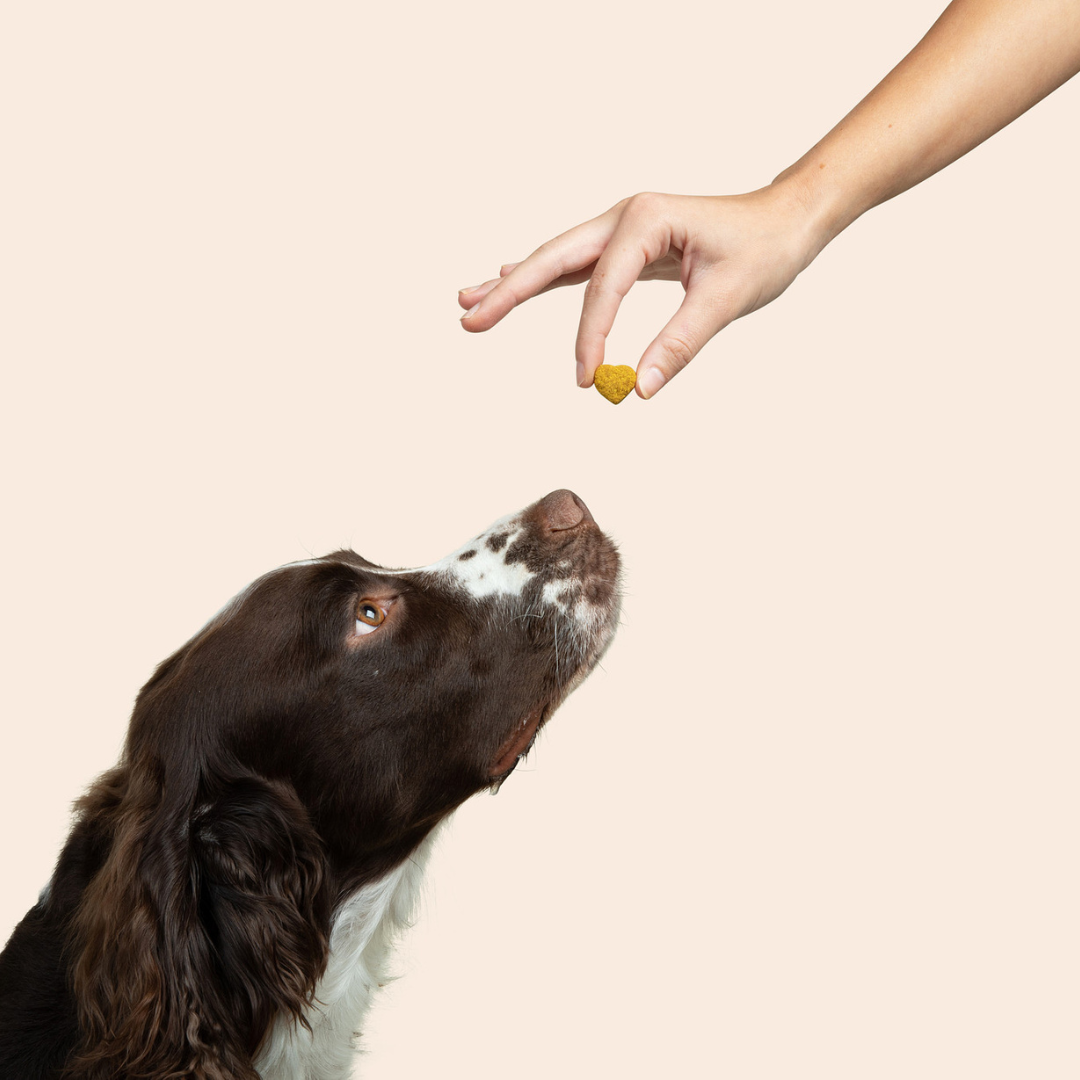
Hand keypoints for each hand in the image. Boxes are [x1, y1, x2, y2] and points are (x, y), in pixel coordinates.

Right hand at [458, 184, 822, 397]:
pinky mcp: (628, 247)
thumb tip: (637, 389)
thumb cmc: (765, 248)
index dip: (590, 337)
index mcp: (645, 220)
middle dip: (510, 291)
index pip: (602, 286)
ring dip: (515, 282)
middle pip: (553, 258)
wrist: (789, 218)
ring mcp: (622, 229)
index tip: (587, 381)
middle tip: (467, 317)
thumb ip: (680, 343)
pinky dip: (543, 280)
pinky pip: (576, 267)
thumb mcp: (728, 298)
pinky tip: (512, 280)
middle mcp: (624, 217)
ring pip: (557, 259)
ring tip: (470, 302)